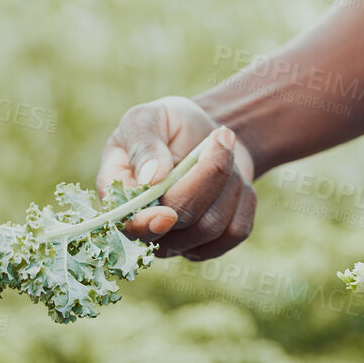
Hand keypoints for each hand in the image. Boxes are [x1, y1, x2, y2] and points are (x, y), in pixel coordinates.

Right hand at [96, 95, 257, 260]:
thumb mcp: (147, 118)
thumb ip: (143, 145)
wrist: (204, 135)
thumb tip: (150, 178)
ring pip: (213, 226)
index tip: (167, 213)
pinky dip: (244, 198)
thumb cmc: (167, 124)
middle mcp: (146, 228)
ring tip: (222, 150)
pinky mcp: (212, 244)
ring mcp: (179, 241)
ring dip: (228, 181)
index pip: (130, 225)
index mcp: (119, 198)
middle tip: (221, 135)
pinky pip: (237, 230)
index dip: (147, 224)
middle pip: (182, 220)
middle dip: (209, 174)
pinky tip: (233, 178)